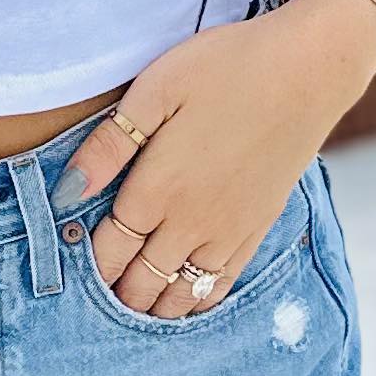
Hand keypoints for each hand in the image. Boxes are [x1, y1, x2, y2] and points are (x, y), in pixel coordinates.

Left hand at [56, 0, 375, 316]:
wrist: (309, 70)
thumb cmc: (226, 68)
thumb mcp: (155, 90)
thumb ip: (108, 145)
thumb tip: (66, 192)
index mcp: (157, 189)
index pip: (110, 251)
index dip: (89, 268)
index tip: (70, 275)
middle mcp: (191, 222)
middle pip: (142, 282)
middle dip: (117, 295)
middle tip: (96, 299)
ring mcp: (229, 231)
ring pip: (181, 293)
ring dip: (154, 306)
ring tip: (134, 308)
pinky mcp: (259, 227)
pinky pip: (221, 284)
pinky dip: (197, 303)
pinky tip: (184, 303)